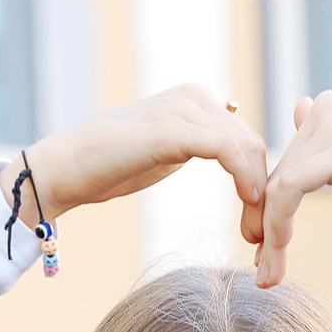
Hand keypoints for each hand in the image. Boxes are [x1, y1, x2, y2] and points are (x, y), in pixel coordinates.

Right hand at [7, 85, 267, 222]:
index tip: (258, 222)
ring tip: (253, 231)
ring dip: (258, 193)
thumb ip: (198, 144)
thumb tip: (231, 153)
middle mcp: (194, 96)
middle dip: (264, 190)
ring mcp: (183, 109)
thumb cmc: (111, 166)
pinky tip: (248, 202)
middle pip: (252, 143)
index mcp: (195, 99)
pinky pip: (227, 150)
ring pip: (246, 148)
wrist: (67, 167)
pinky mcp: (172, 131)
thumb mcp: (166, 151)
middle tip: (261, 235)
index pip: (246, 137)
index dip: (261, 179)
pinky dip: (244, 178)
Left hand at [251, 92, 331, 323]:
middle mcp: (326, 107)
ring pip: (275, 188)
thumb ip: (326, 138)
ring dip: (269, 237)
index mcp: (327, 106)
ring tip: (269, 276)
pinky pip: (288, 191)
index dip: (264, 208)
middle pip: (274, 177)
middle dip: (265, 229)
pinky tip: (278, 256)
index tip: (261, 250)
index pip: (280, 163)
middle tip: (263, 274)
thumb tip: (299, 107)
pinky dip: (277, 226)